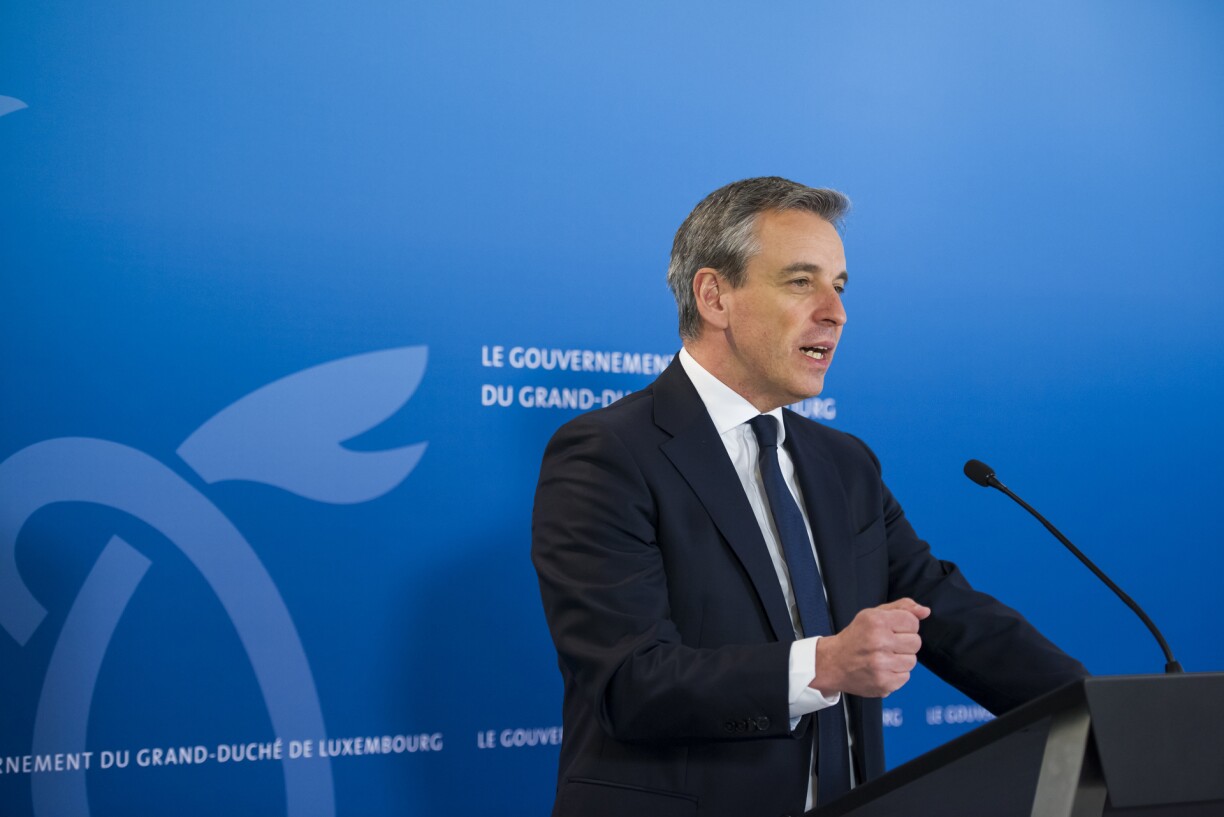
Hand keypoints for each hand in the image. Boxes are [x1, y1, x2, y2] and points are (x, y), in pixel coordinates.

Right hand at [811, 598, 930, 697]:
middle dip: (905, 643)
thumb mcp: (873, 614)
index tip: (894, 630)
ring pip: (912, 661)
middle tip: (888, 644)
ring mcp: (881, 665)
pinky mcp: (884, 683)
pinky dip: (896, 674)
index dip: (906, 626)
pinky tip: (883, 669)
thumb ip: (901, 608)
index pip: (912, 622)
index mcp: (877, 621)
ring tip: (885, 657)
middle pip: (916, 642)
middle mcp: (879, 642)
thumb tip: (925, 611)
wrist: (833, 663)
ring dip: (901, 659)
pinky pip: (906, 677)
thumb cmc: (855, 637)